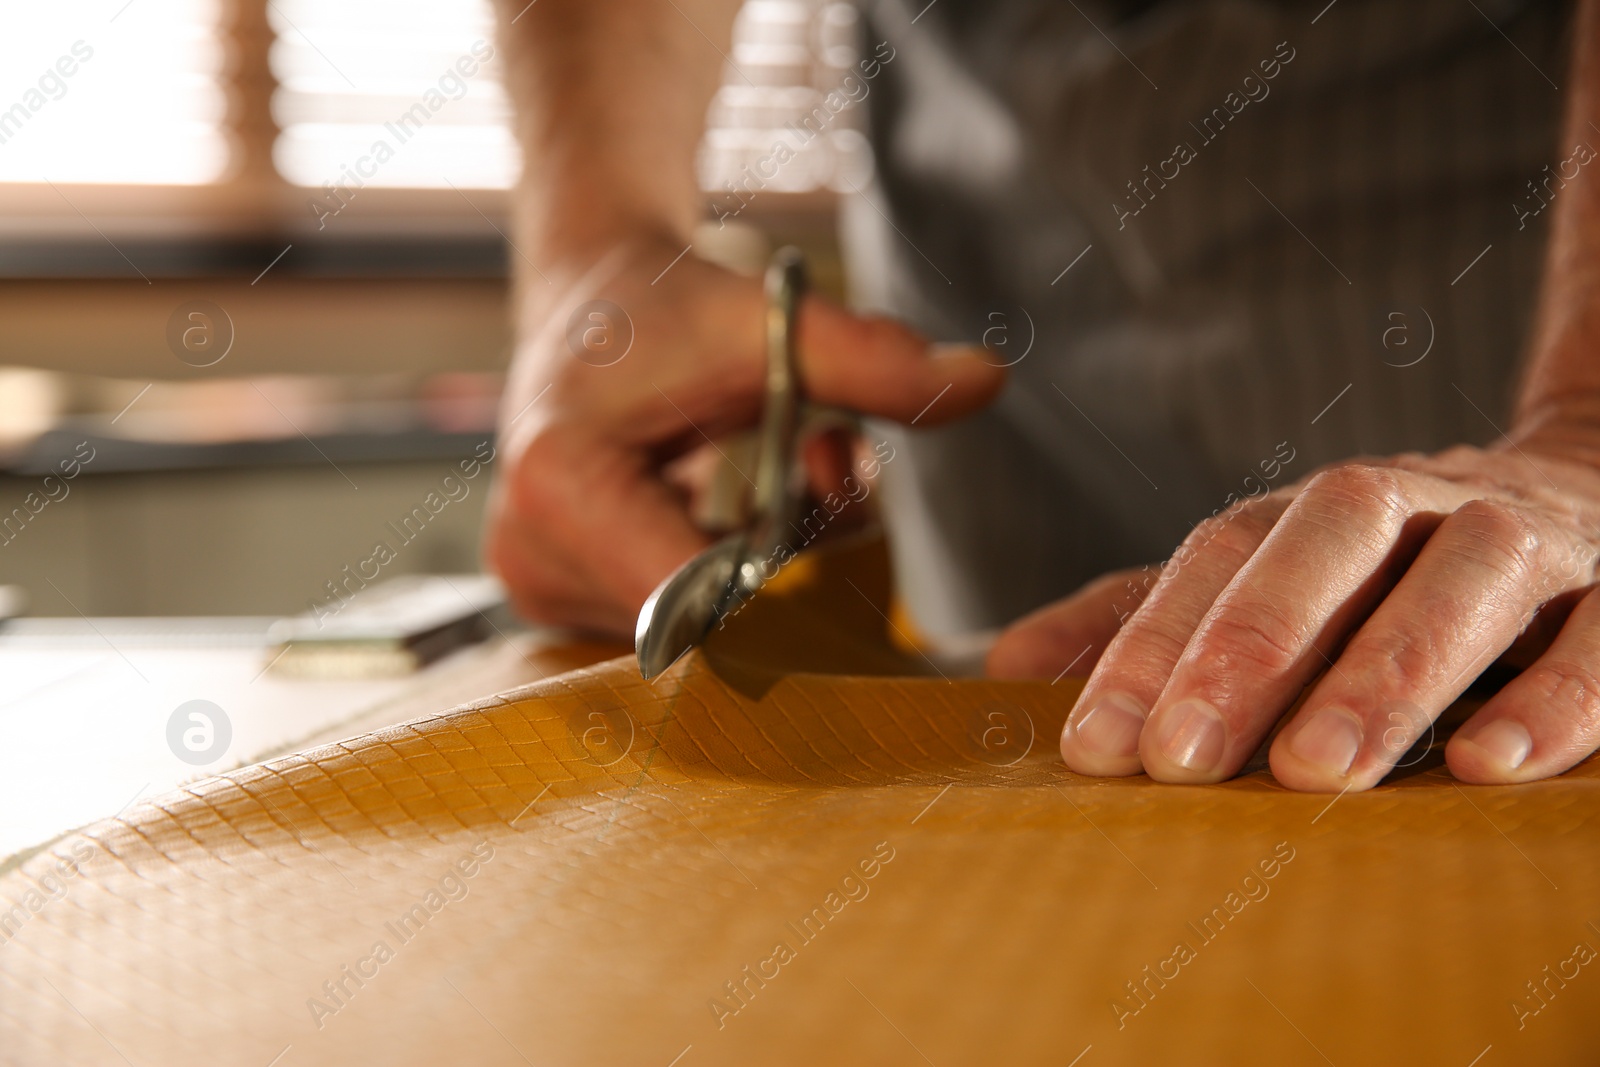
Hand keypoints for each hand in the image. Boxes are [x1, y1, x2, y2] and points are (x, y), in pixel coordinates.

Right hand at [486, 233, 1003, 634]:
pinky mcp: (562, 600)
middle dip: (785, 557)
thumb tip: (985, 380)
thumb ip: (868, 358)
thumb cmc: (664, 306)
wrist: (589, 299)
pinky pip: (672, 620)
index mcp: (560, 484)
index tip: (832, 497)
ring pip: (696, 629)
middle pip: (704, 618)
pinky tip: (732, 506)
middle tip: (822, 452)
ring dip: (761, 567)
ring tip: (781, 468)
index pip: (692, 594)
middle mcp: (530, 556)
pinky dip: (724, 575)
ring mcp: (541, 589)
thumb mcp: (764, 321)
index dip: (779, 574)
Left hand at [988, 443, 1599, 790]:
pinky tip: (1491, 767)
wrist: (1580, 497)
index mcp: (1317, 511)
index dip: (1152, 645)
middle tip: (1183, 758)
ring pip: (1466, 577)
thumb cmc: (1386, 575)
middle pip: (1331, 541)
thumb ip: (1144, 620)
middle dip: (1252, 644)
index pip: (1221, 555)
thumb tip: (1000, 666)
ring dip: (1389, 671)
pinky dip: (1554, 699)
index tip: (1095, 749)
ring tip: (1317, 771)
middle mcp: (1417, 504)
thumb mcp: (1261, 587)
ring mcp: (1529, 539)